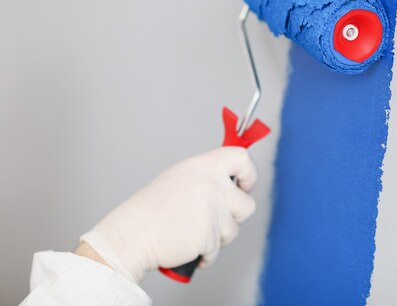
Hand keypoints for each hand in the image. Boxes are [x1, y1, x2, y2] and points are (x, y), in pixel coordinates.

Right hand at [79, 147, 256, 283]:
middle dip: (235, 216)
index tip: (243, 185)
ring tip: (193, 231)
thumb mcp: (182, 177)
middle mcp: (212, 186)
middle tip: (214, 218)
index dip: (249, 173)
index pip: (242, 158)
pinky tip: (188, 244)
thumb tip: (234, 179)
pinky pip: (218, 250)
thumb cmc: (153, 208)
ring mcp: (213, 212)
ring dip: (218, 236)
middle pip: (247, 204)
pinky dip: (206, 253)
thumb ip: (209, 176)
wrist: (132, 235)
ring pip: (234, 230)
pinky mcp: (209, 237)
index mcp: (205, 166)